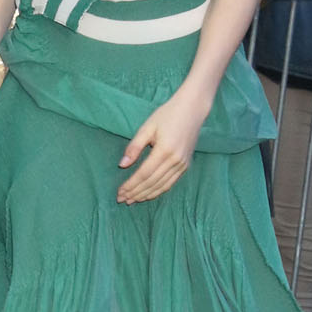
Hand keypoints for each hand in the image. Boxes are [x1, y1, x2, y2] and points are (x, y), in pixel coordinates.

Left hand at [117, 88, 207, 204]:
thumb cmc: (167, 115)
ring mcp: (182, 164)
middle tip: (122, 200)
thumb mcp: (147, 127)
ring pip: (161, 186)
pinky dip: (158, 191)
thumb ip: (134, 147)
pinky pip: (171, 183)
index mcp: (164, 150)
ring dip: (146, 195)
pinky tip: (148, 195)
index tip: (119, 192)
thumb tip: (122, 165)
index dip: (131, 185)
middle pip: (152, 182)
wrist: (192, 110)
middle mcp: (175, 160)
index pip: (144, 174)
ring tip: (133, 200)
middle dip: (136, 193)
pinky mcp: (186, 165)